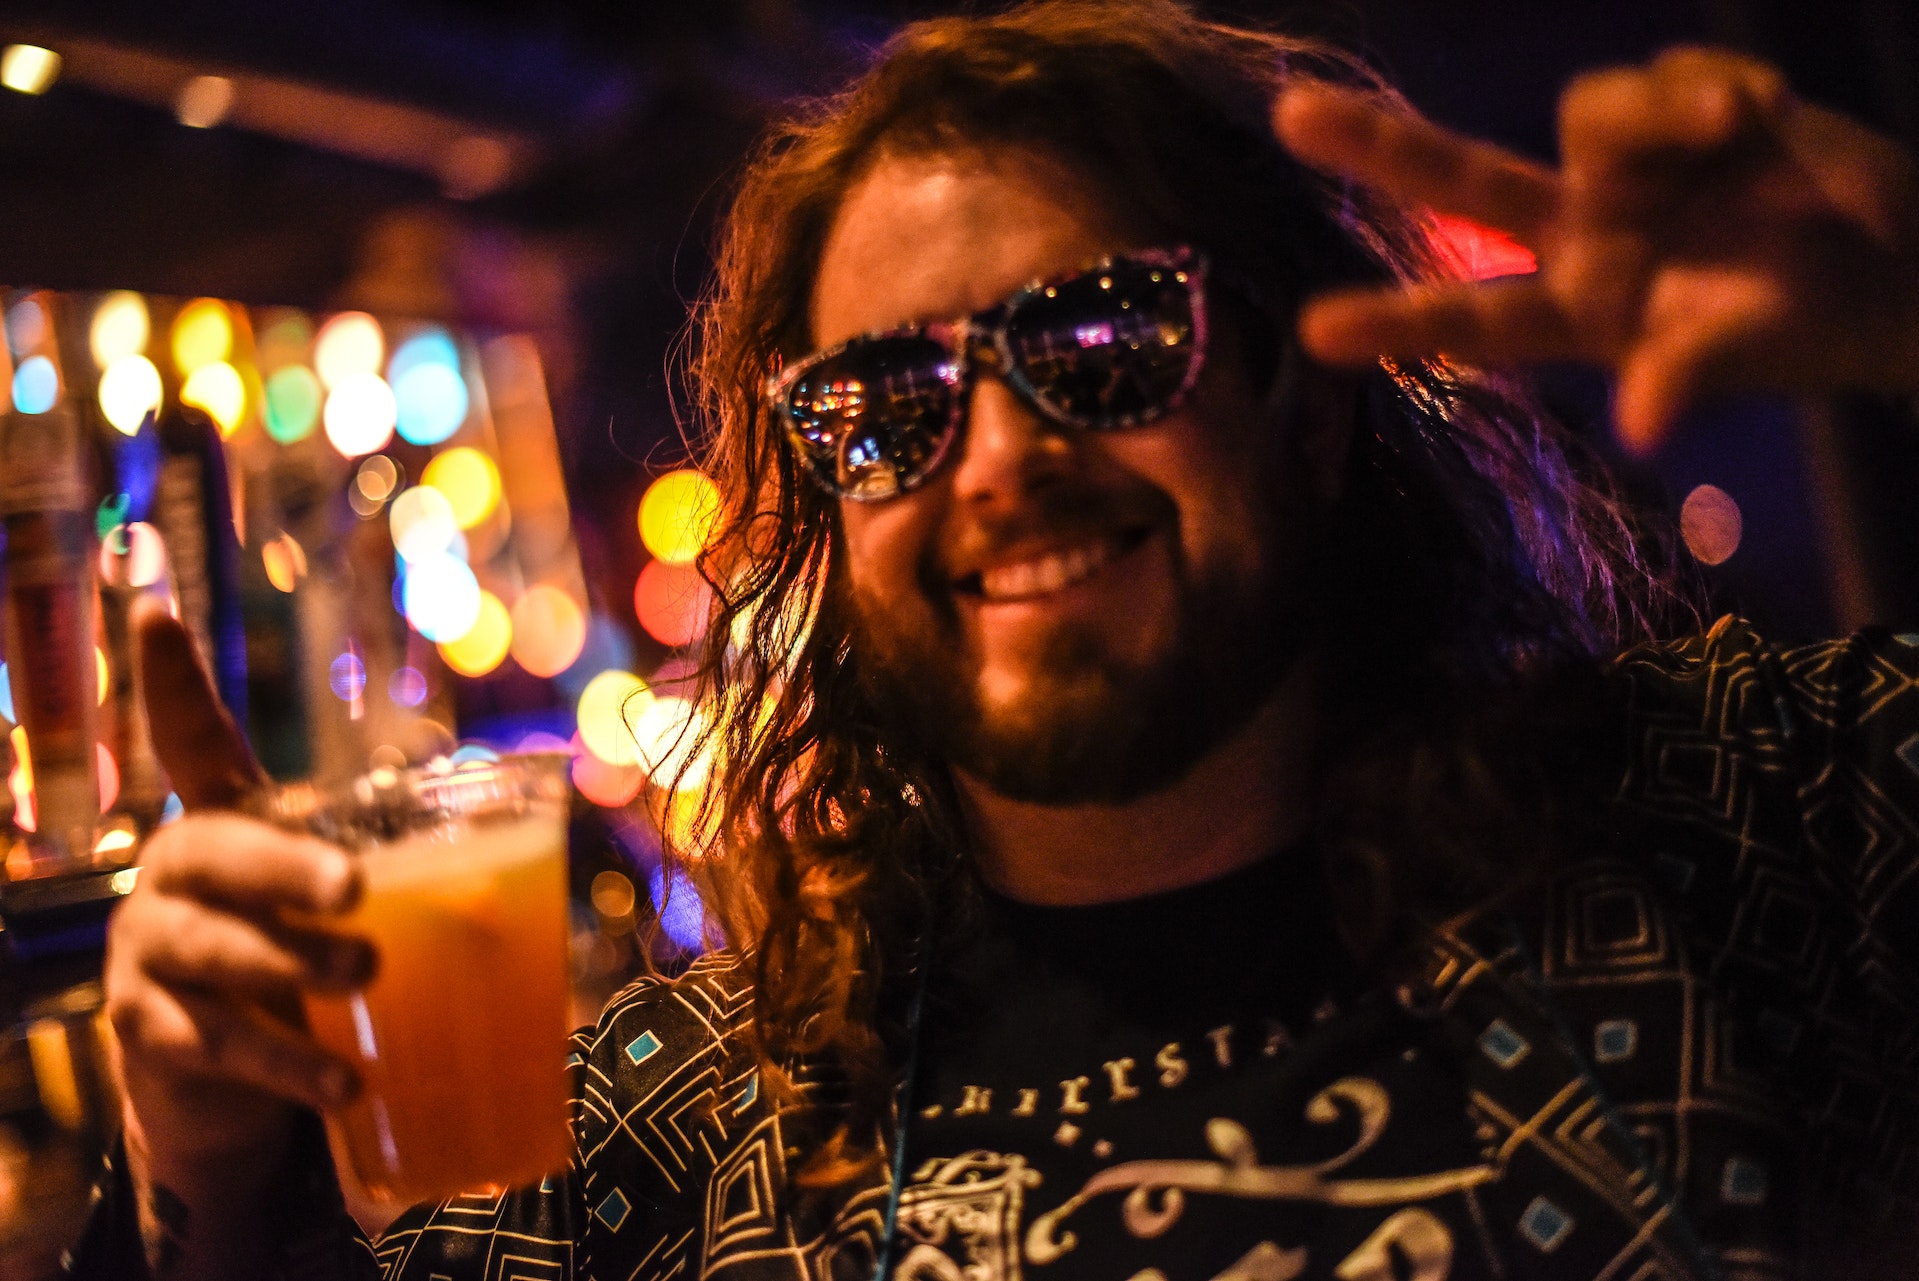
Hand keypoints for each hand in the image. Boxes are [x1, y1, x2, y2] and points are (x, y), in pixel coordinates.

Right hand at [104, 610, 371, 1169]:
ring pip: (215, 948)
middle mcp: (179, 871)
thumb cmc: (307, 961)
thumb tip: (562, 808)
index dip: (167, 675)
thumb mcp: (352, 905)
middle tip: (356, 888)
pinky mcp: (148, 1033)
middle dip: (286, 867)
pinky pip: (214, 1043)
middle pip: (220, 850)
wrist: (228, 1088)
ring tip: (366, 977)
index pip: (189, 738)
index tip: (149, 602)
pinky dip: (286, 1065)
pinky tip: (344, 1086)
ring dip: (294, 965)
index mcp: (231, 821)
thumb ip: (426, 859)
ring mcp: (152, 950)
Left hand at [1274, 48, 1918, 451]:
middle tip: (1289, 114)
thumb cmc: (1815, 327)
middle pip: (1461, 182)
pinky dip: (1714, 85)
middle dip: (1379, 145)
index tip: (1311, 330)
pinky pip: (1665, 73)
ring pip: (1588, 109)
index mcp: (1583, 309)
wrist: (1897, 261)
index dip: (1393, 322)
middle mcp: (1583, 234)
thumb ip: (1690, 375)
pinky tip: (1763, 119)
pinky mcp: (1674, 113)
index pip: (1472, 315)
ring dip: (1658, 112)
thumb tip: (1642, 425)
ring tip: (1739, 131)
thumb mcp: (1751, 349)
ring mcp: (1624, 171)